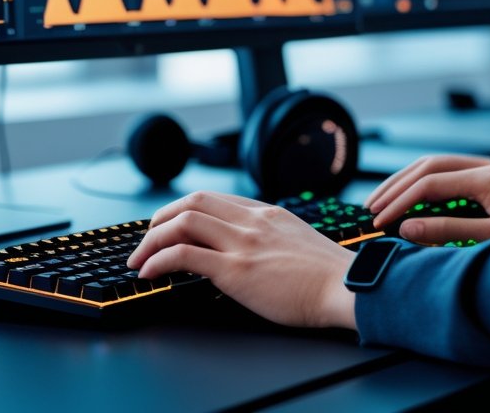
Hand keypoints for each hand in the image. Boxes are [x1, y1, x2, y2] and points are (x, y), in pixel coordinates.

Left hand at [126, 191, 356, 329]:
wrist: (349, 289)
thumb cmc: (331, 277)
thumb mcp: (298, 241)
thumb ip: (273, 237)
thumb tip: (255, 250)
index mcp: (267, 213)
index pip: (214, 199)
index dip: (184, 210)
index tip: (169, 225)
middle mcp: (251, 221)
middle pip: (192, 201)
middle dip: (160, 218)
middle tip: (147, 238)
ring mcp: (242, 243)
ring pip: (182, 222)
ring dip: (152, 239)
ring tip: (140, 259)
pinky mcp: (236, 270)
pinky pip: (183, 255)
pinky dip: (158, 260)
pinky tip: (149, 273)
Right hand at [365, 154, 489, 243]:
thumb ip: (450, 232)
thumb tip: (408, 228)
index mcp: (484, 177)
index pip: (426, 185)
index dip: (398, 204)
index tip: (379, 222)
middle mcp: (484, 167)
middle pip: (425, 167)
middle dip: (395, 187)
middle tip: (371, 208)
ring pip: (436, 166)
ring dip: (407, 181)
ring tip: (385, 200)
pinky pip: (450, 173)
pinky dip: (426, 182)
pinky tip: (418, 196)